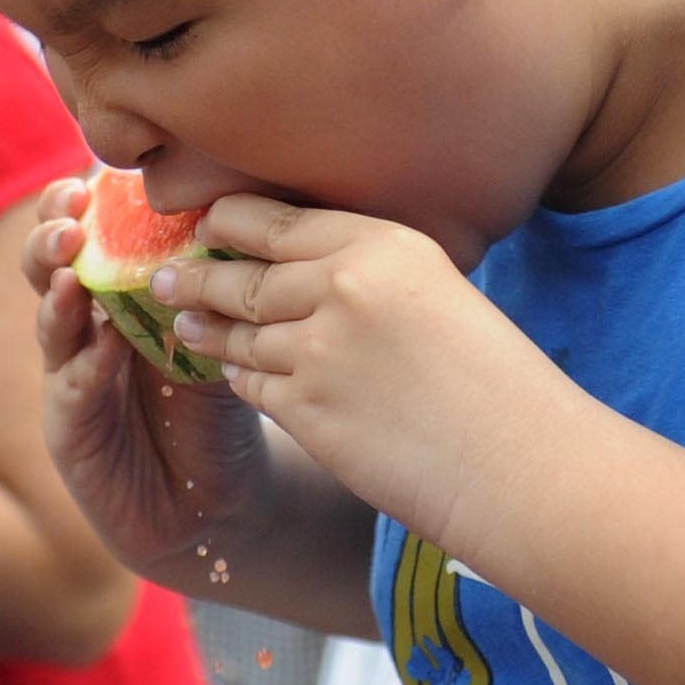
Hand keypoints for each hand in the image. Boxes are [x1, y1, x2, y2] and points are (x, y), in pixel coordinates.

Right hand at [20, 178, 274, 575]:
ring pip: (50, 321)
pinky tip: (103, 344)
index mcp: (117, 294)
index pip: (89, 235)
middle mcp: (84, 328)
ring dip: (55, 288)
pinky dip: (86, 363)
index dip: (81, 204)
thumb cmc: (219, 407)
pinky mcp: (70, 430)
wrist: (216, 503)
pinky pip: (72, 389)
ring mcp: (70, 377)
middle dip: (51, 234)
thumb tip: (239, 209)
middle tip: (68, 213)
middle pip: (48, 266)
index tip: (91, 174)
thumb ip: (216, 283)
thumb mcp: (224, 334)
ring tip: (69, 265)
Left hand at [149, 193, 592, 557]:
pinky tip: (227, 371)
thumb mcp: (440, 292)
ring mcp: (317, 349)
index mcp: (382, 243)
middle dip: (196, 274)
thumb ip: (373, 273)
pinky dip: (234, 376)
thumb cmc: (496, 383)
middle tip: (165, 275)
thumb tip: (307, 271)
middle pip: (240, 273)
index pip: (275, 221)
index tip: (208, 224)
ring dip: (205, 327)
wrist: (518, 463)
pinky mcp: (305, 409)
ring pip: (236, 331)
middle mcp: (341, 286)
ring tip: (183, 320)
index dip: (229, 222)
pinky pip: (248, 384)